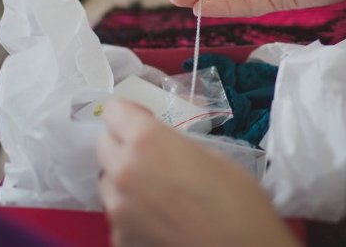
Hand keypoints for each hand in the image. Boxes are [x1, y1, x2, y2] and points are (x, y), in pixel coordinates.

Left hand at [97, 100, 295, 246]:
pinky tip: (160, 221)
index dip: (129, 116)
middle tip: (152, 159)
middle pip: (105, 146)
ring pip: (108, 182)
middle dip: (124, 147)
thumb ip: (173, 145)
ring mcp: (117, 208)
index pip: (114, 111)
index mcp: (147, 141)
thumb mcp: (211, 157)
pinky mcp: (119, 238)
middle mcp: (124, 170)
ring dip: (125, 182)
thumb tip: (160, 145)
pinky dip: (132, 215)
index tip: (142, 122)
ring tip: (158, 194)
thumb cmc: (240, 205)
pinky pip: (118, 216)